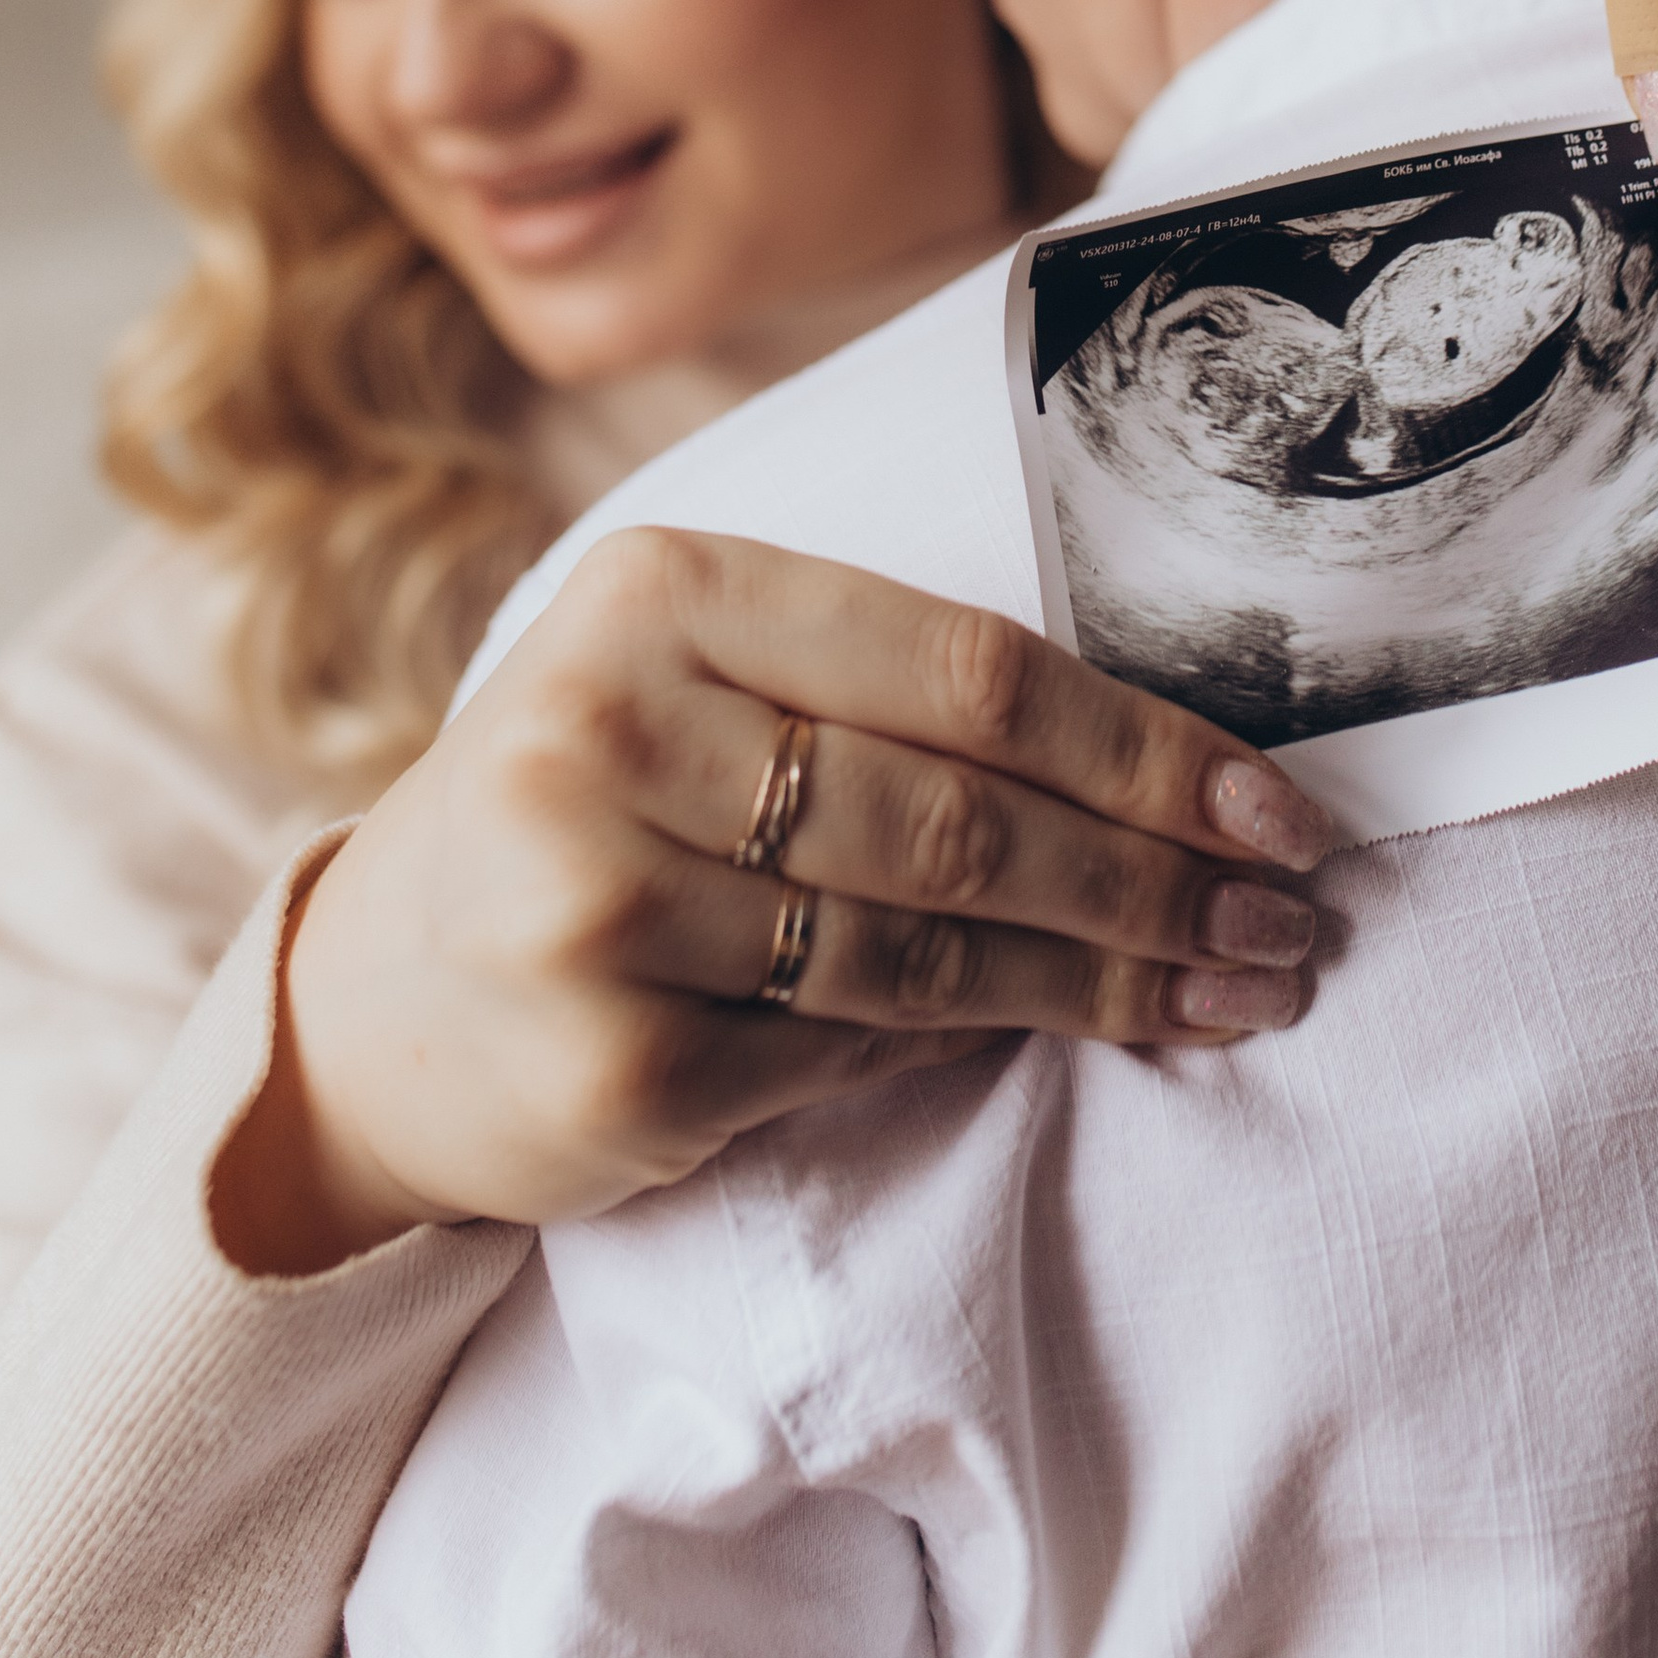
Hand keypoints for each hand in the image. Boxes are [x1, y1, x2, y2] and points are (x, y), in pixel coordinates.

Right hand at [212, 529, 1331, 1272]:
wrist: (371, 997)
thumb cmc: (593, 801)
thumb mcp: (692, 679)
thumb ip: (878, 688)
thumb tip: (1168, 766)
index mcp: (662, 592)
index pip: (964, 667)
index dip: (1139, 746)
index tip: (1271, 804)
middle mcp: (612, 731)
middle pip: (961, 818)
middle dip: (1154, 876)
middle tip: (1286, 918)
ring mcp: (599, 906)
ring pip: (926, 950)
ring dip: (1106, 979)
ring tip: (1233, 988)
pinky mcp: (612, 1065)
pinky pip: (850, 1054)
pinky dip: (974, 1041)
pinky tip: (1070, 1032)